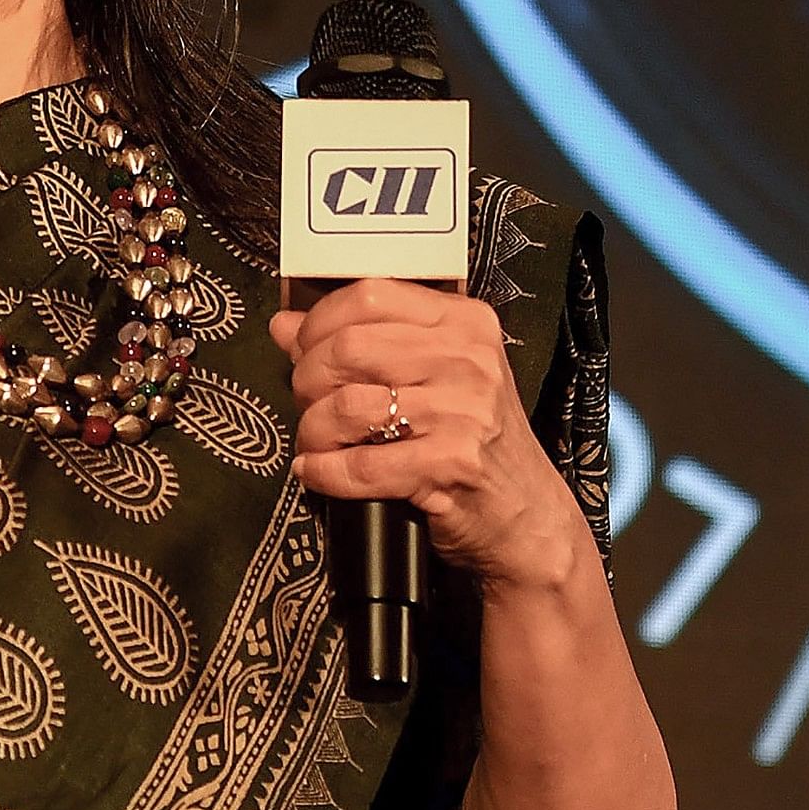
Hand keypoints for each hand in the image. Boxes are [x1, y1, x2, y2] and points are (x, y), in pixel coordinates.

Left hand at [273, 280, 589, 596]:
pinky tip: (318, 472)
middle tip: (307, 401)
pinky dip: (324, 472)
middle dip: (308, 378)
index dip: (318, 322)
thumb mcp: (434, 376)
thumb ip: (365, 342)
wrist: (525, 514)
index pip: (371, 295)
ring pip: (347, 406)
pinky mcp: (450, 465)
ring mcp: (463, 412)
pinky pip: (359, 465)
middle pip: (350, 347)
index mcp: (465, 323)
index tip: (303, 348)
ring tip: (315, 442)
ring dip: (313, 430)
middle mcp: (469, 360)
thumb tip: (283, 323)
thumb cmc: (474, 439)